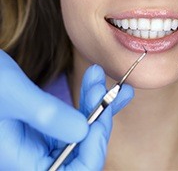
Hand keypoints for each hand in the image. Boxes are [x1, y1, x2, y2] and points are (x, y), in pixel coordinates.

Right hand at [0, 50, 133, 169]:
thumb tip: (83, 131)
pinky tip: (96, 84)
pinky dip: (88, 101)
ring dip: (96, 104)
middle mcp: (33, 159)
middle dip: (97, 115)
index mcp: (20, 162)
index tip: (102, 112)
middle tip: (100, 84)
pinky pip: (73, 119)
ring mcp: (40, 143)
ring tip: (99, 78)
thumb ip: (45, 115)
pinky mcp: (44, 127)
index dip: (94, 145)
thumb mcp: (12, 94)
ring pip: (81, 133)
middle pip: (82, 150)